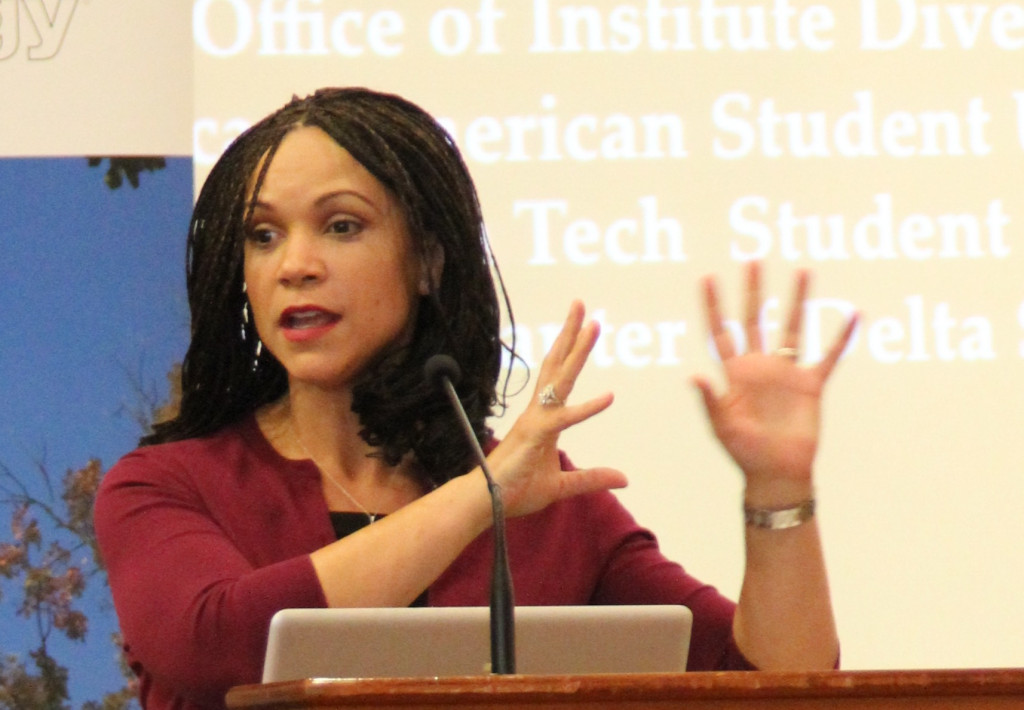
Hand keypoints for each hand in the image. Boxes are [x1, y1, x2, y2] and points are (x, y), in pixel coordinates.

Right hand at [487, 301, 626, 516]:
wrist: (486, 504)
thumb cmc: (515, 490)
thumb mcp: (562, 486)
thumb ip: (592, 479)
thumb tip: (624, 478)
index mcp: (543, 417)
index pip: (558, 376)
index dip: (571, 350)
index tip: (584, 326)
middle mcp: (538, 411)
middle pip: (557, 364)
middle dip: (571, 334)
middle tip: (581, 304)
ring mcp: (536, 420)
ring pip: (561, 379)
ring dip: (577, 351)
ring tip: (592, 324)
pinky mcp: (537, 435)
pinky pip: (565, 418)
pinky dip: (588, 408)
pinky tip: (609, 397)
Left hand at [692, 263, 856, 502]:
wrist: (776, 474)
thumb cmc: (744, 453)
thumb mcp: (722, 426)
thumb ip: (710, 400)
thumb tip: (693, 375)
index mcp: (734, 373)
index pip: (720, 332)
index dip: (713, 306)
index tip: (707, 278)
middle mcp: (760, 366)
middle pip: (755, 319)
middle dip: (752, 290)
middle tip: (752, 259)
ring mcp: (786, 373)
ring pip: (792, 327)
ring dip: (798, 300)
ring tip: (802, 270)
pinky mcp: (811, 386)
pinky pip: (828, 357)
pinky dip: (840, 337)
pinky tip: (852, 314)